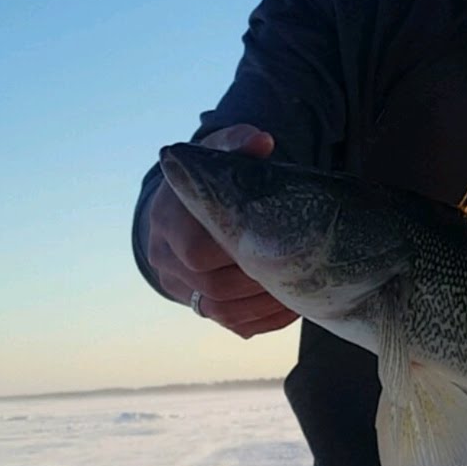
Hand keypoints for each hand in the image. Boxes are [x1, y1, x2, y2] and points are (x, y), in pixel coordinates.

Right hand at [146, 123, 299, 338]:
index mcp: (167, 222)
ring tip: (301, 293)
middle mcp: (165, 259)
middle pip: (212, 289)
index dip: (238, 254)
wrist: (181, 206)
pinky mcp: (198, 305)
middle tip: (299, 274)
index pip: (197, 253)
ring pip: (221, 314)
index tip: (278, 246)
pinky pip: (231, 325)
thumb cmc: (207, 177)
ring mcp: (179, 287)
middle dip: (258, 285)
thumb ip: (237, 144)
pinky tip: (292, 307)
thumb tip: (262, 140)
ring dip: (264, 308)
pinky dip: (264, 321)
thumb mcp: (218, 152)